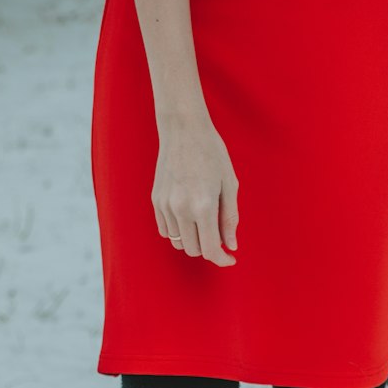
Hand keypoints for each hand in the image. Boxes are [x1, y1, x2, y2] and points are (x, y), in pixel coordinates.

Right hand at [152, 116, 238, 266]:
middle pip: (194, 250)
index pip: (210, 249)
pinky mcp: (156, 199)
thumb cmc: (212, 153)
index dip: (222, 259)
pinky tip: (188, 216)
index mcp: (203, 205)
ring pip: (178, 242)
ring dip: (193, 240)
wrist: (183, 129)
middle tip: (219, 233)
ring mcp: (165, 205)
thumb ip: (230, 218)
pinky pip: (165, 230)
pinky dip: (178, 231)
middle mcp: (181, 209)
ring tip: (204, 221)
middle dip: (209, 248)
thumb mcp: (229, 184)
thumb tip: (231, 245)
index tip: (230, 258)